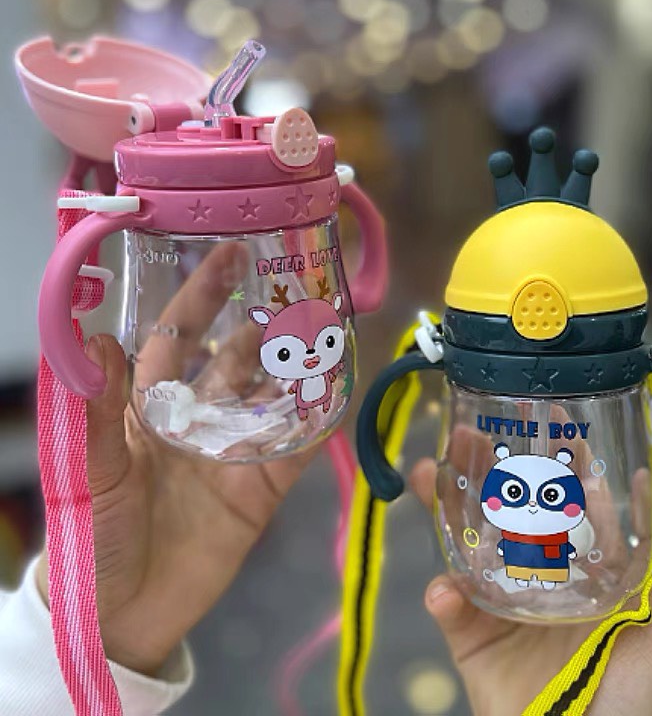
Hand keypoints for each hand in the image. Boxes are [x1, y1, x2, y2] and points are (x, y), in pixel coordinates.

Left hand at [37, 244, 315, 675]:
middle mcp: (199, 420)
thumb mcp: (92, 473)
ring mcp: (234, 452)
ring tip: (328, 329)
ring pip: (273, 396)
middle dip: (263, 324)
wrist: (124, 616)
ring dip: (297, 365)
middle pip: (236, 359)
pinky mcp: (262, 489)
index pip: (179, 337)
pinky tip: (340, 390)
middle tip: (298, 288)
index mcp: (153, 407)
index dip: (202, 295)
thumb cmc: (95, 538)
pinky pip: (298, 448)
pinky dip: (319, 420)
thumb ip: (100, 411)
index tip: (230, 254)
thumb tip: (99, 338)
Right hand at [409, 458, 651, 715]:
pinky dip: (443, 600)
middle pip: (502, 511)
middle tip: (465, 434)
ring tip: (428, 475)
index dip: (548, 460)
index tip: (540, 420)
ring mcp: (498, 606)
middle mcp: (533, 576)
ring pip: (464, 546)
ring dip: (442, 508)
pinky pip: (451, 612)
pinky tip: (443, 590)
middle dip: (482, 469)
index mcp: (575, 568)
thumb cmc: (626, 697)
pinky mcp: (470, 641)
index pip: (559, 502)